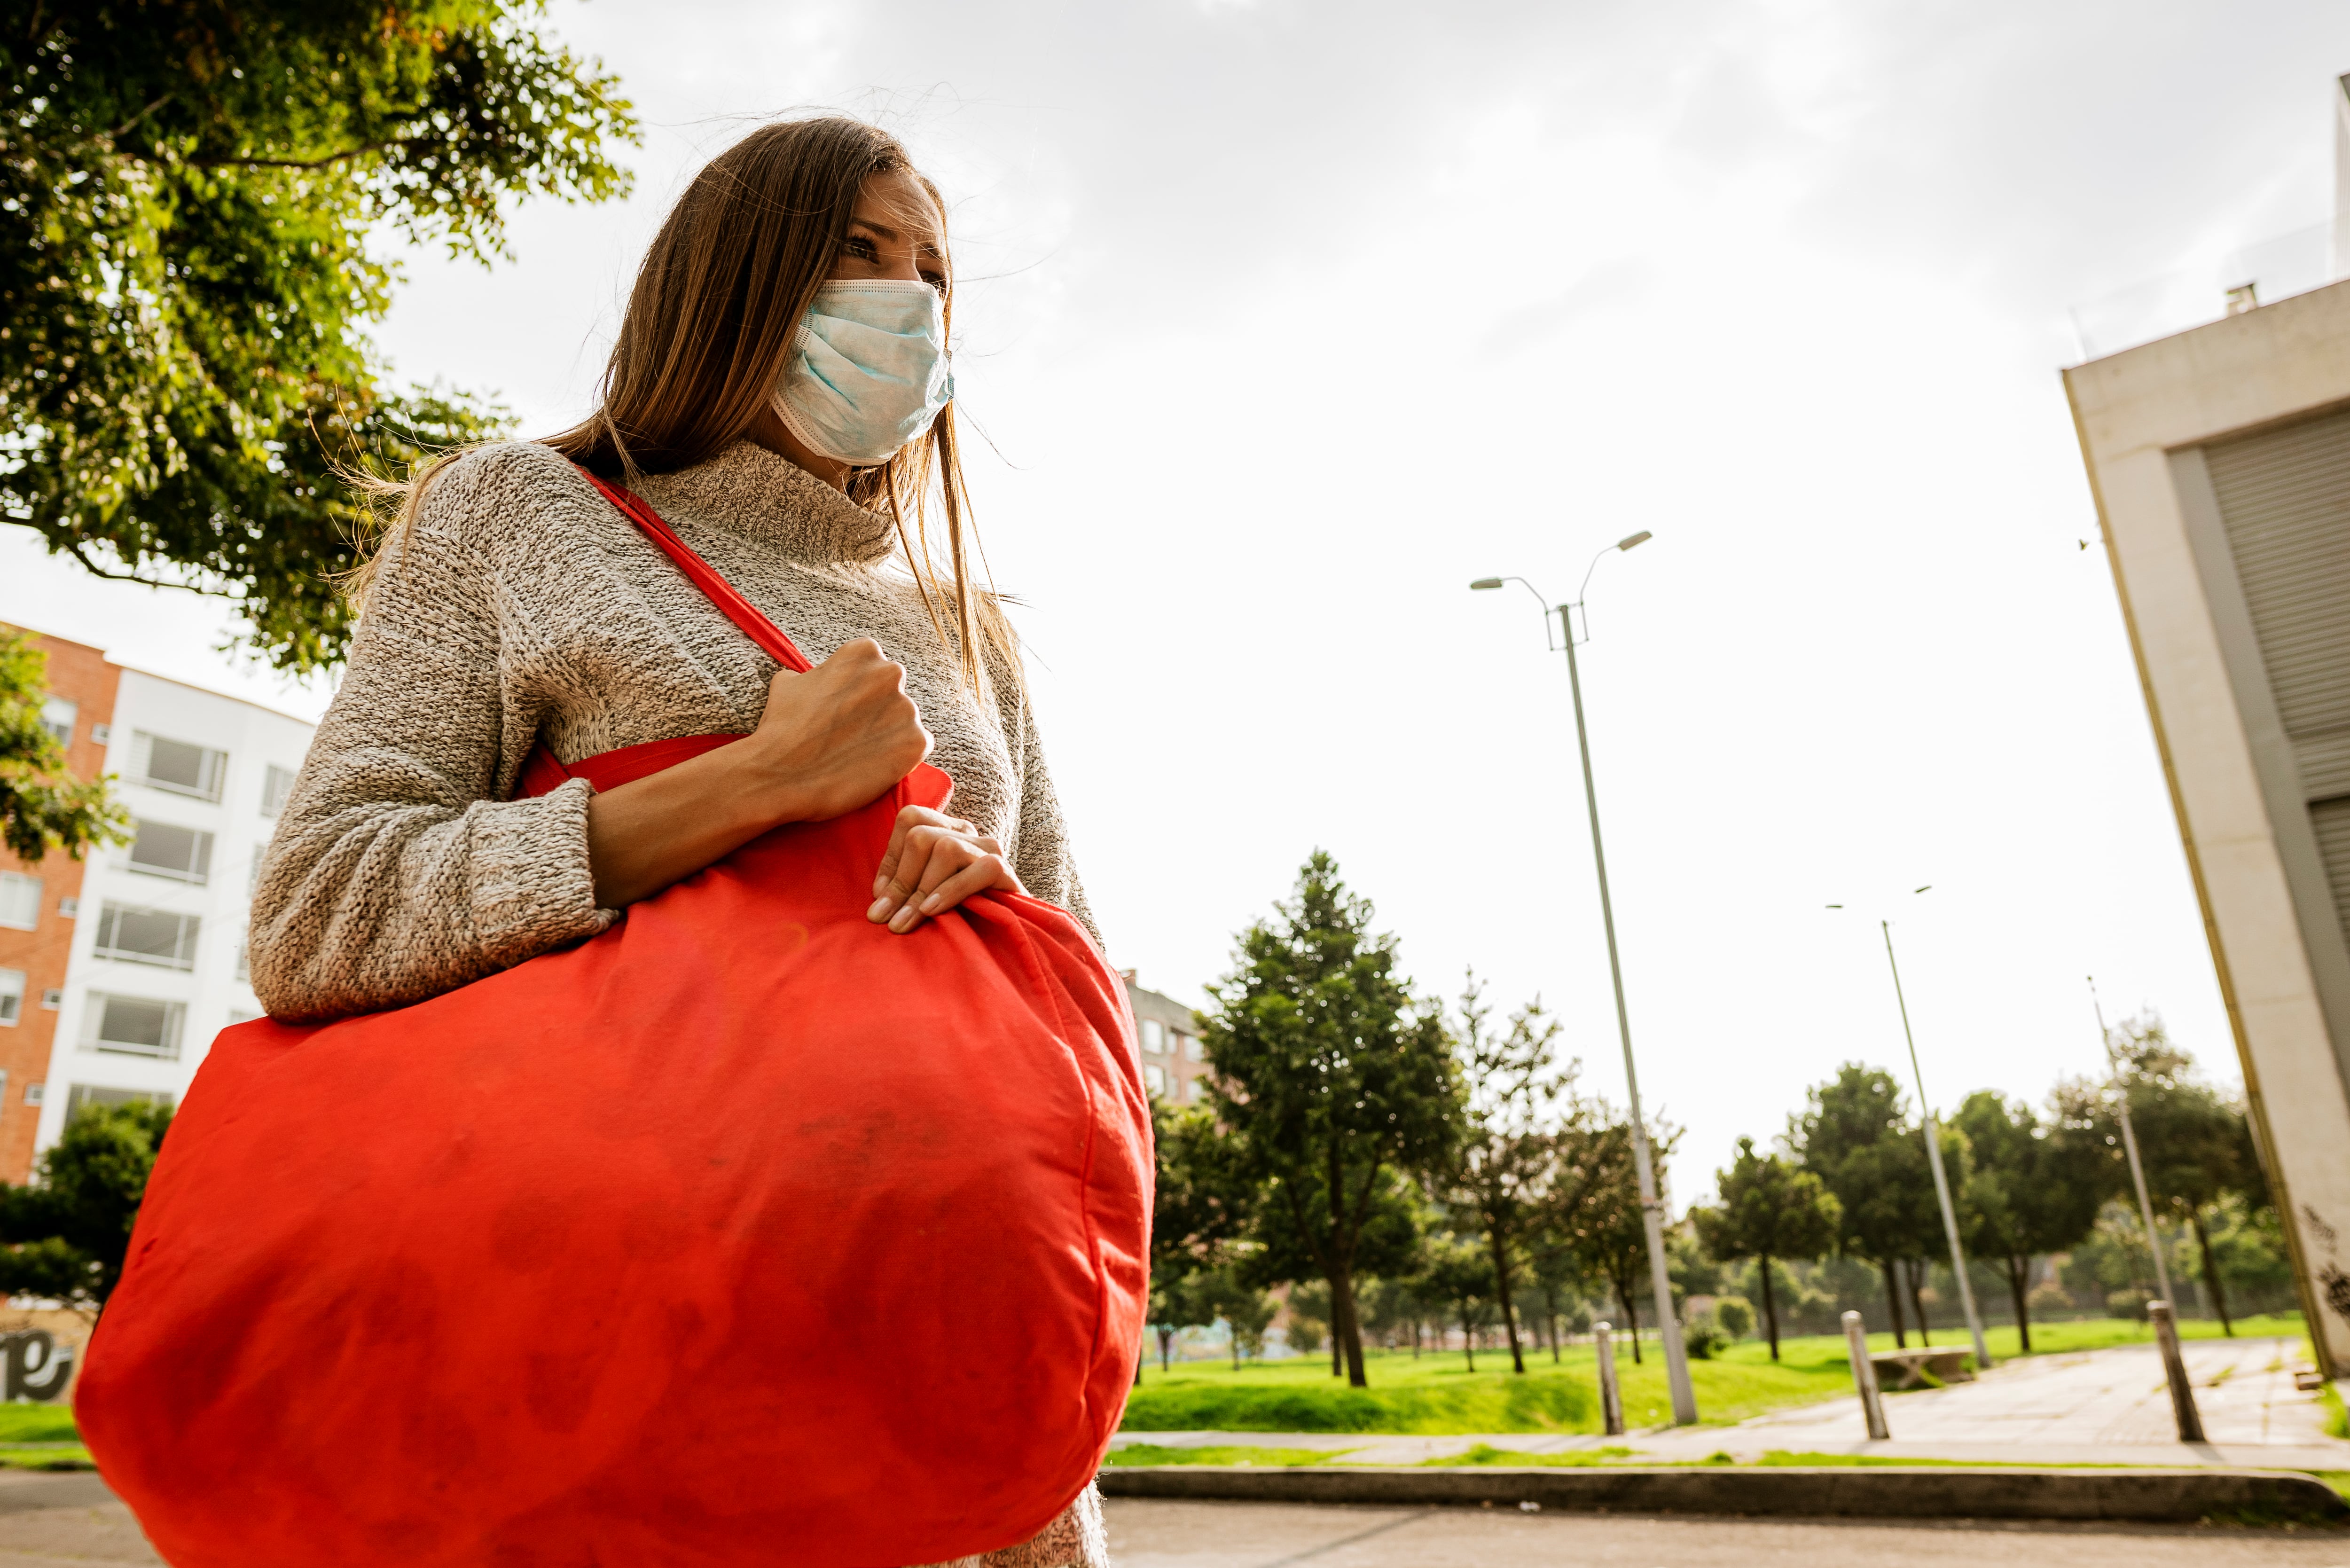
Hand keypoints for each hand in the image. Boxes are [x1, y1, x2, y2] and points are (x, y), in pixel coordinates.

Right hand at [748, 639, 929, 822]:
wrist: (778, 775)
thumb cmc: (781, 728)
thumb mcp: (790, 682)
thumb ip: (819, 674)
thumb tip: (822, 678)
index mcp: (862, 652)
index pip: (872, 668)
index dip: (858, 692)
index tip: (843, 711)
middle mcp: (890, 673)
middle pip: (892, 693)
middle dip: (877, 711)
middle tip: (851, 734)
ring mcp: (907, 708)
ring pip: (904, 721)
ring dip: (888, 735)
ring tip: (858, 754)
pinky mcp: (916, 743)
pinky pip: (916, 747)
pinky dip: (900, 758)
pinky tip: (873, 767)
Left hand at [868, 807, 1023, 932]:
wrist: (1004, 933)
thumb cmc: (958, 914)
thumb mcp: (923, 897)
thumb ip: (904, 889)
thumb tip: (878, 902)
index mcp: (943, 829)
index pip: (910, 820)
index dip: (891, 858)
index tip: (879, 898)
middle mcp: (965, 832)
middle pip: (922, 835)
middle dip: (901, 880)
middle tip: (886, 918)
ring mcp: (987, 848)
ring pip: (946, 848)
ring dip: (921, 890)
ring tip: (906, 922)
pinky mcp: (1005, 870)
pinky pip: (979, 870)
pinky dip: (951, 891)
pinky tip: (933, 911)